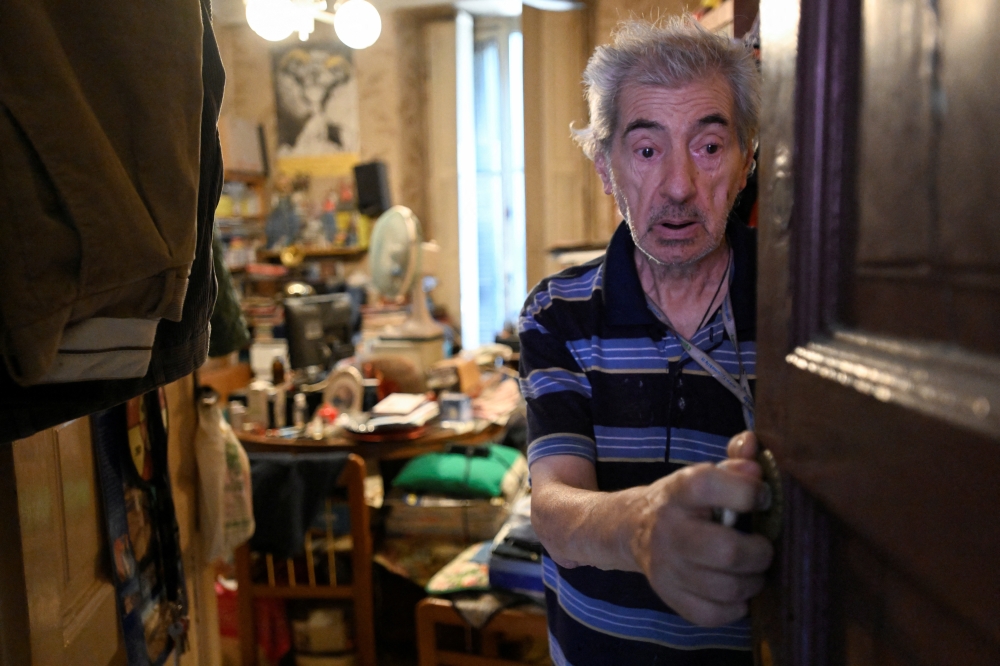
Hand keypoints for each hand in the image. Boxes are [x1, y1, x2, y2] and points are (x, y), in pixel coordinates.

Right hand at [628, 453, 772, 626]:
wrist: (631, 528)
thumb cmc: (683, 501)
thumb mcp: (703, 475)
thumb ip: (735, 460)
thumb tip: (753, 450)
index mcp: (679, 491)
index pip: (710, 486)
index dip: (748, 492)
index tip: (762, 498)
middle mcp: (669, 529)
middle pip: (726, 551)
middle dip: (759, 552)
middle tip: (762, 547)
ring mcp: (666, 567)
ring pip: (726, 588)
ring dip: (752, 581)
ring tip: (752, 569)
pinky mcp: (668, 595)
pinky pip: (713, 614)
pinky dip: (734, 607)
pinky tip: (735, 591)